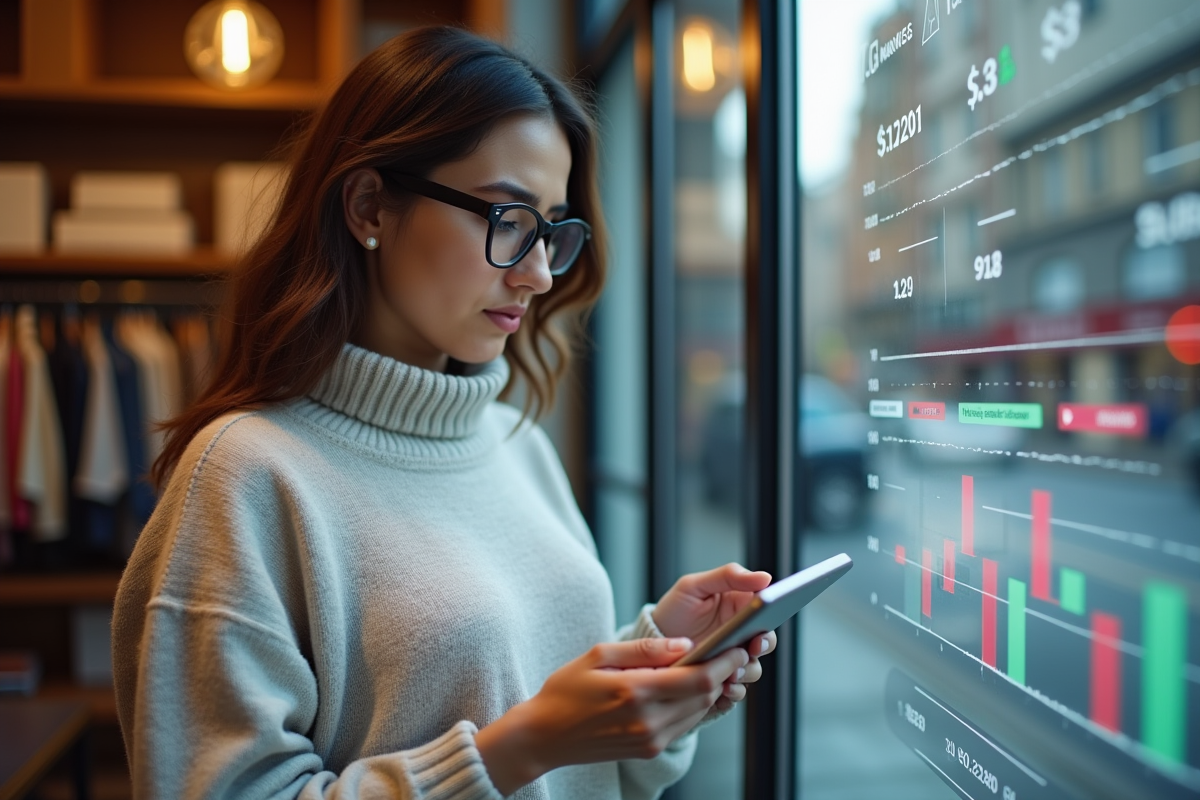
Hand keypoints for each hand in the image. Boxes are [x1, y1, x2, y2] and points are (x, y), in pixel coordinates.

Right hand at [475, 638, 747, 794]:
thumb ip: (645, 648)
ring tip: (718, 666)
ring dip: (712, 690)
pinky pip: (683, 725)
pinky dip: (694, 705)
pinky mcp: (648, 750)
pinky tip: (691, 688)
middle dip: (725, 673)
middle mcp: (648, 721)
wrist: (544, 736)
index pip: (699, 679)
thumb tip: (685, 645)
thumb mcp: (599, 654)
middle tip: (736, 651)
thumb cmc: (566, 689)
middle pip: (705, 696)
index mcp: (635, 691)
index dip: (726, 662)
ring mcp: (649, 740)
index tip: (739, 645)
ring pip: (698, 712)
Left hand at [651, 563, 777, 711]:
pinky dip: (733, 690)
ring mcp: (733, 660)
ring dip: (746, 671)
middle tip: (751, 648)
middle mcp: (742, 636)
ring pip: (753, 668)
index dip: (771, 619)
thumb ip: (728, 576)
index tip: (762, 627)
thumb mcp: (694, 586)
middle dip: (762, 647)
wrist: (652, 642)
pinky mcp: (723, 680)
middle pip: (765, 642)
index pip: (767, 612)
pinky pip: (737, 689)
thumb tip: (765, 578)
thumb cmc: (675, 609)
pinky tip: (723, 688)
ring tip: (730, 672)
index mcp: (740, 609)